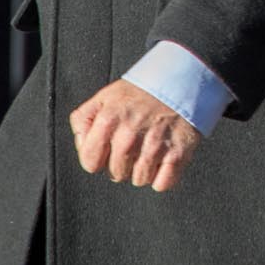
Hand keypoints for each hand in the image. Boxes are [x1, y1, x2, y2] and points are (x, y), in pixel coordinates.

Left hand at [68, 79, 201, 191]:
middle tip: (134, 144)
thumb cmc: (141, 92)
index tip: (109, 148)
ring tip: (150, 148)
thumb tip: (82, 145)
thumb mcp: (104, 97)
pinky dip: (163, 176)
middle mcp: (130, 135)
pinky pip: (162, 183)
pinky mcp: (178, 152)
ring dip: (144, 169)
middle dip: (123, 163)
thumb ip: (83, 121)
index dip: (98, 158)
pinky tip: (164, 158)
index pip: (91, 163)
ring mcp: (155, 144)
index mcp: (108, 120)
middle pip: (116, 174)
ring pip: (139, 180)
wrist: (182, 80)